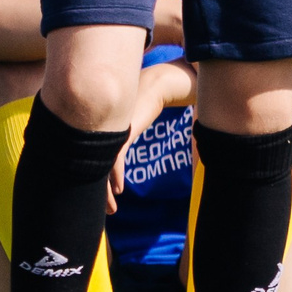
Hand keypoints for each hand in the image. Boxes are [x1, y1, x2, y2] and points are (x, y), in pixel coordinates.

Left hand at [108, 61, 195, 209]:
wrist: (166, 81)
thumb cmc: (164, 98)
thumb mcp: (164, 123)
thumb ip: (173, 140)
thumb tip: (194, 158)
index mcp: (115, 132)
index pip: (102, 161)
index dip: (103, 181)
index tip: (110, 197)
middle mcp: (111, 134)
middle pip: (97, 167)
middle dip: (100, 192)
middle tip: (108, 210)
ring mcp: (115, 133)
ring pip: (103, 167)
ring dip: (105, 190)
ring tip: (112, 208)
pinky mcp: (123, 132)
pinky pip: (115, 160)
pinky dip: (116, 175)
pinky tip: (120, 189)